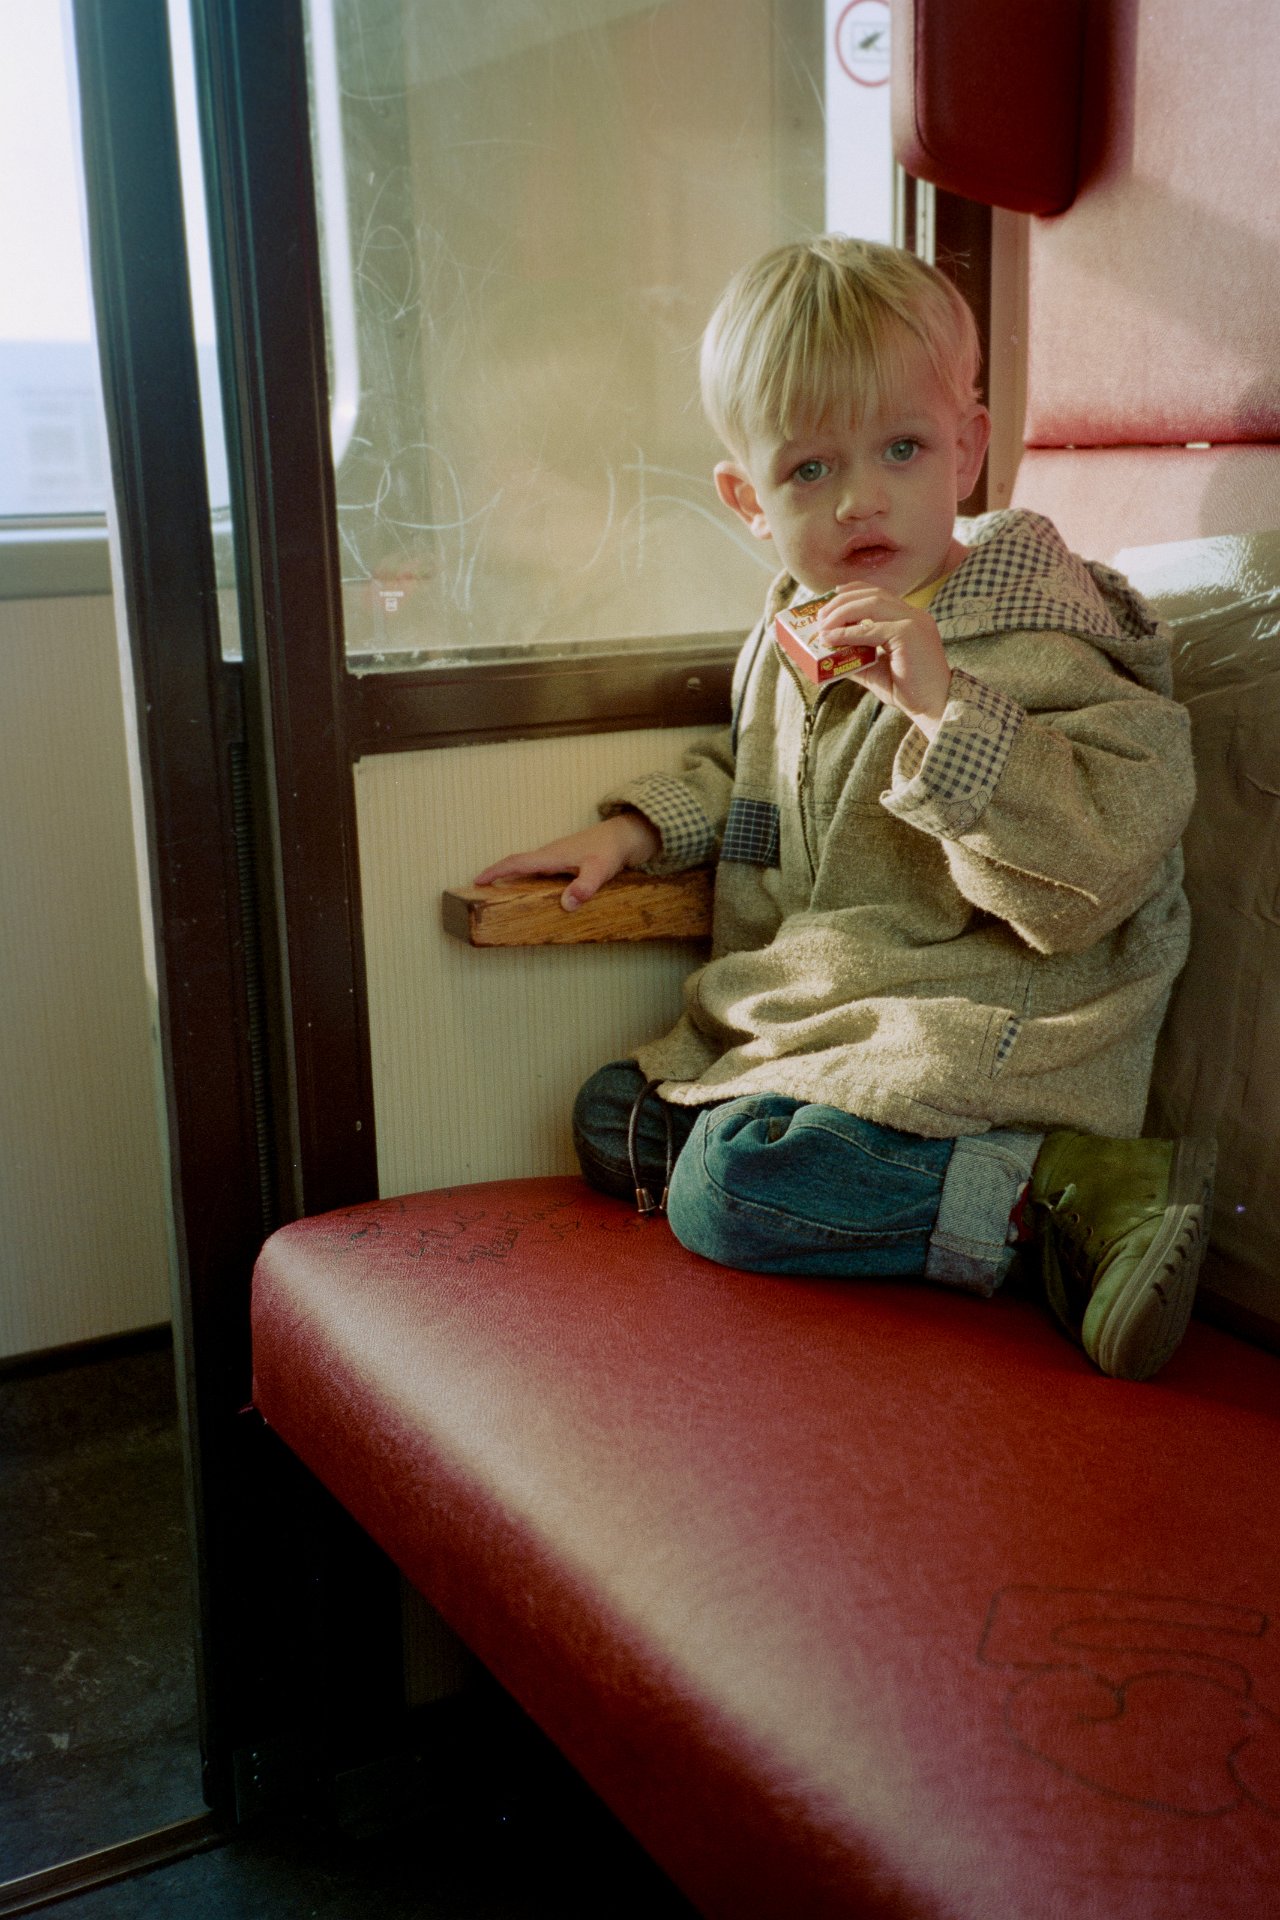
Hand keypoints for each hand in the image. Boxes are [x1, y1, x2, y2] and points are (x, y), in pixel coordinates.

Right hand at [473, 811, 660, 911]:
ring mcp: (557, 858)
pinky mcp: (564, 863)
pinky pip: (539, 872)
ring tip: (497, 897)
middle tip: (478, 893)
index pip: (516, 862)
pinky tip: (530, 894)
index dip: (495, 872)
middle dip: (496, 877)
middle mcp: (550, 856)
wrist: (626, 835)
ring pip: (528, 869)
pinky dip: (528, 881)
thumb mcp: (600, 870)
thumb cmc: (612, 850)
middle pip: (517, 866)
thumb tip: (567, 904)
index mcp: (552, 856)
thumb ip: (585, 886)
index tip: (477, 881)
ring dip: (511, 879)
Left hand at [816, 586, 951, 737]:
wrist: (936, 706)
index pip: (879, 594)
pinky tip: (832, 638)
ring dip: (842, 612)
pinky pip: (872, 629)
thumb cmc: (911, 691)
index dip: (852, 592)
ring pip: (871, 604)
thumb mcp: (877, 671)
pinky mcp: (910, 634)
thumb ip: (856, 658)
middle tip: (820, 615)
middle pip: (873, 593)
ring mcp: (914, 621)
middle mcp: (914, 615)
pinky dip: (849, 632)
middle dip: (842, 601)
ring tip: (823, 625)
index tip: (831, 598)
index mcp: (910, 619)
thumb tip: (828, 654)